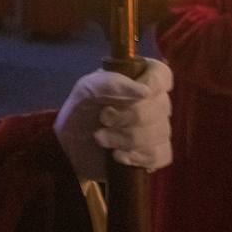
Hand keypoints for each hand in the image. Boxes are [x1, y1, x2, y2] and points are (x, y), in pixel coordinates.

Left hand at [54, 59, 172, 178]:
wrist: (70, 149)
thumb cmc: (79, 113)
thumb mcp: (85, 90)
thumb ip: (110, 83)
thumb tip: (144, 92)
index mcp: (138, 78)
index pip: (161, 74)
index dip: (153, 84)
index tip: (136, 95)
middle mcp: (152, 101)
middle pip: (160, 108)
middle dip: (126, 118)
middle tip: (102, 121)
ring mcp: (155, 128)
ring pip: (160, 133)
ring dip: (127, 139)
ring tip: (102, 139)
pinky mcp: (153, 152)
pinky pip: (162, 155)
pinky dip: (139, 157)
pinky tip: (119, 156)